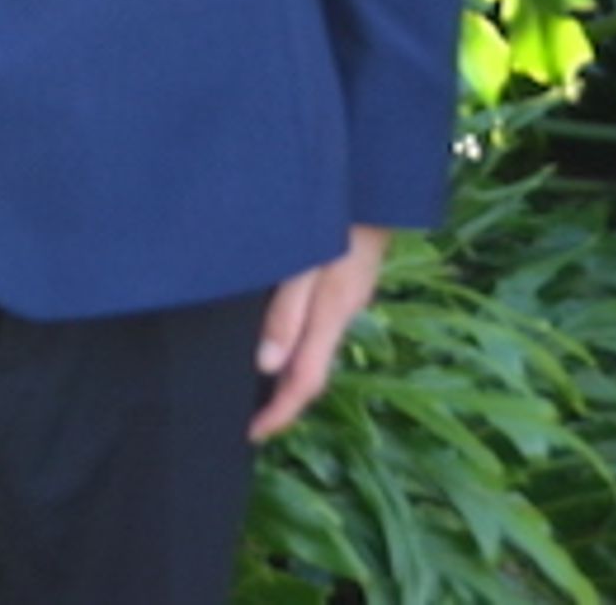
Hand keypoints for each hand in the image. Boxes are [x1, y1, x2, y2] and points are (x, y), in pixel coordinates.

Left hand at [250, 224, 387, 439]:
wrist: (373, 180)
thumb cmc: (334, 218)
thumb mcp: (305, 264)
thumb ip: (286, 312)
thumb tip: (267, 366)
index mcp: (334, 314)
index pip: (306, 381)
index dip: (279, 413)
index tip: (250, 434)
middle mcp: (342, 311)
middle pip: (311, 369)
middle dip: (280, 398)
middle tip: (242, 411)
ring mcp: (345, 294)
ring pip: (313, 345)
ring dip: (285, 368)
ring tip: (249, 379)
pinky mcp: (341, 277)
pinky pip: (314, 320)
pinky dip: (292, 336)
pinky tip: (271, 329)